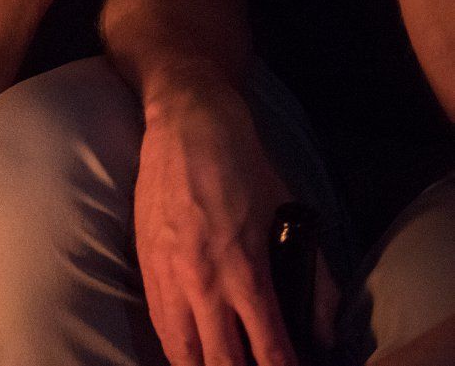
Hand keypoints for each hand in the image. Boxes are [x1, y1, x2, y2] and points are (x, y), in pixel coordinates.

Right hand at [134, 85, 336, 365]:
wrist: (186, 124)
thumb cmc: (243, 165)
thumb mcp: (291, 215)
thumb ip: (313, 276)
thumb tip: (323, 327)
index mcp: (244, 270)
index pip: (268, 348)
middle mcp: (202, 280)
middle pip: (217, 361)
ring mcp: (167, 272)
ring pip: (179, 349)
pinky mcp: (144, 260)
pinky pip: (157, 320)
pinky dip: (175, 343)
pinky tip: (188, 348)